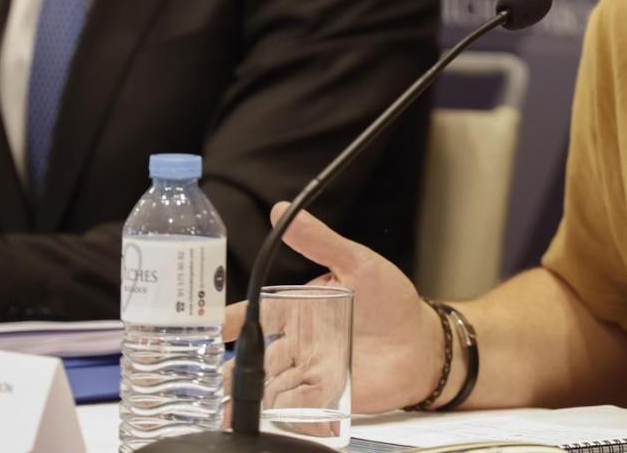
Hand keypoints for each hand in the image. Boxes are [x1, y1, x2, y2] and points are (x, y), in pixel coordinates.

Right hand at [223, 203, 446, 414]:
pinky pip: (292, 409)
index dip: (226, 323)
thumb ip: (320, 241)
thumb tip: (282, 211)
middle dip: (228, 372)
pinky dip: (277, 413)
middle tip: (207, 381)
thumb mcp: (357, 263)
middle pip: (252, 359)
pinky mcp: (324, 399)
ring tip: (227, 407)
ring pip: (266, 387)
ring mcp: (309, 372)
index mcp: (297, 309)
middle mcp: (297, 342)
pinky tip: (266, 416)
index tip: (203, 329)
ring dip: (246, 398)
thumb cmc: (392, 302)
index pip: (250, 315)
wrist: (423, 345)